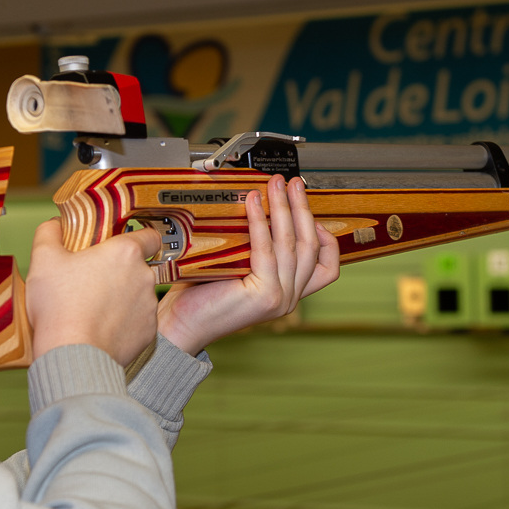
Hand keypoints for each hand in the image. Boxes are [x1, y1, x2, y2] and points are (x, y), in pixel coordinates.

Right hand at [26, 218, 161, 367]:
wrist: (71, 354)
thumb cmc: (59, 306)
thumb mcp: (44, 259)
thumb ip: (50, 233)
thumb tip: (55, 224)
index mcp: (125, 253)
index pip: (149, 236)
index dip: (139, 237)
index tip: (124, 245)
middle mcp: (144, 277)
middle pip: (139, 267)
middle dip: (120, 272)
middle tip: (92, 281)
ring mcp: (149, 307)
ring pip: (139, 295)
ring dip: (122, 298)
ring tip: (93, 309)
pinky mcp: (148, 333)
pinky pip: (138, 322)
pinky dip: (124, 323)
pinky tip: (101, 328)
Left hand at [155, 174, 340, 355]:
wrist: (182, 325)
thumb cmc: (203, 296)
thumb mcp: (240, 268)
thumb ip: (258, 249)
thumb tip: (260, 206)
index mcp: (288, 293)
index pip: (326, 267)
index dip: (325, 237)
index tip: (310, 212)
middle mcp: (290, 298)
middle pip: (311, 246)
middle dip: (303, 208)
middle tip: (292, 183)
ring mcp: (280, 297)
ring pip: (292, 244)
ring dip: (285, 208)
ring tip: (276, 185)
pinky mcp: (265, 295)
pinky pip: (266, 249)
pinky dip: (261, 221)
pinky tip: (253, 202)